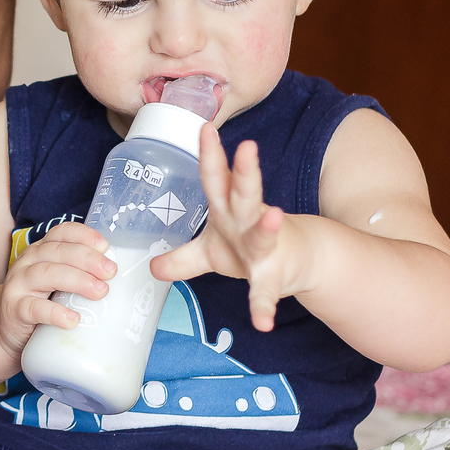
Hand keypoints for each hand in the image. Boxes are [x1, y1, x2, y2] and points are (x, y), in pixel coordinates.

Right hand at [0, 221, 113, 359]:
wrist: (5, 328)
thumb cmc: (41, 302)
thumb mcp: (59, 283)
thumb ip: (82, 276)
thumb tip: (127, 280)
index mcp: (43, 251)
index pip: (62, 233)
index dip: (83, 235)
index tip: (105, 245)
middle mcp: (29, 262)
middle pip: (58, 251)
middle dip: (87, 259)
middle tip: (111, 272)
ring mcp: (19, 284)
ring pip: (46, 274)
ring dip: (76, 280)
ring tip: (100, 291)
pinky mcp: (14, 309)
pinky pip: (33, 308)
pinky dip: (54, 313)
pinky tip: (72, 320)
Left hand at [152, 124, 300, 331]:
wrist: (299, 265)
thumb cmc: (249, 249)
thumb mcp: (210, 252)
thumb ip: (181, 258)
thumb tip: (150, 266)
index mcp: (227, 211)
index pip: (216, 178)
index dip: (210, 154)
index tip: (203, 127)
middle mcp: (247, 222)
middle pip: (244, 194)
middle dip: (245, 172)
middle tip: (246, 147)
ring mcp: (264, 248)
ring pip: (264, 234)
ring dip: (266, 226)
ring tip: (270, 214)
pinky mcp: (274, 276)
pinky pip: (267, 292)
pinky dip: (263, 305)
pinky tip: (262, 322)